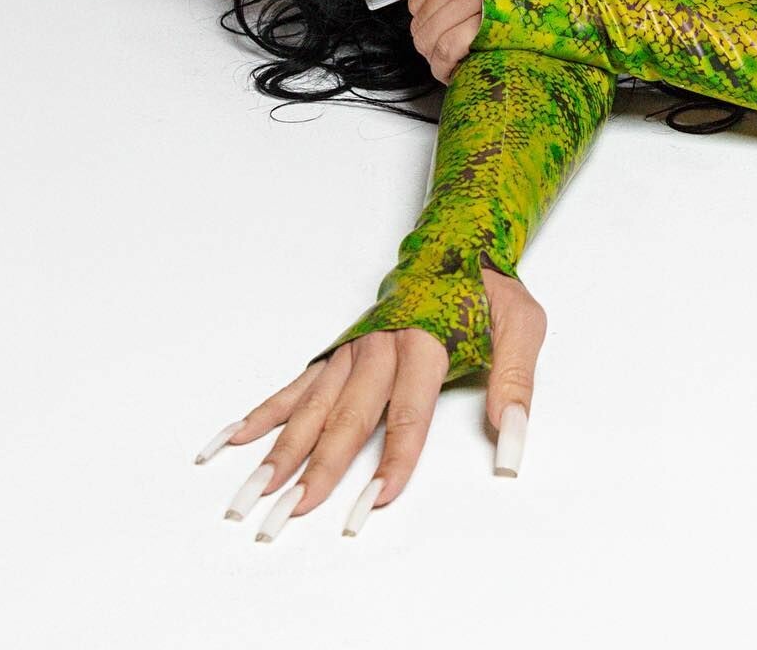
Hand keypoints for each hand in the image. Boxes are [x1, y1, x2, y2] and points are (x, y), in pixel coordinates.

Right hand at [205, 268, 547, 533]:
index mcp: (424, 338)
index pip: (409, 408)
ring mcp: (353, 348)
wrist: (457, 242)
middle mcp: (380, 344)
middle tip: (289, 515)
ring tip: (251, 494)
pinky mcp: (339, 351)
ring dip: (281, 451)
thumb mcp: (522, 326)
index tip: (376, 500)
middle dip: (319, 468)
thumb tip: (512, 442)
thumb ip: (516, 383)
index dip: (395, 456)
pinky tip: (234, 442)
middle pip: (347, 415)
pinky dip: (264, 413)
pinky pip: (298, 385)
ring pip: (313, 406)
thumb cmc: (488, 291)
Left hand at [405, 0, 484, 83]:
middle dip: (427, 43)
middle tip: (442, 54)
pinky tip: (454, 70)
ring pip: (431, 36)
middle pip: (423, 18)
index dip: (423, 21)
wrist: (577, 0)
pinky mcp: (488, 21)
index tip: (434, 31)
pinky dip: (444, 67)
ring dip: (435, 58)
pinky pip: (447, 50)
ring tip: (450, 63)